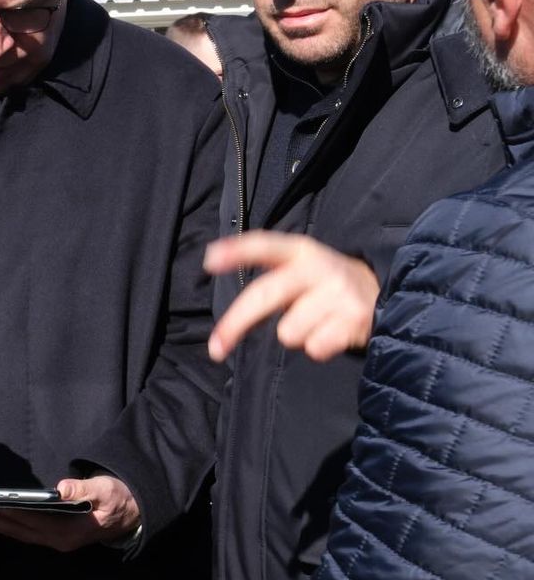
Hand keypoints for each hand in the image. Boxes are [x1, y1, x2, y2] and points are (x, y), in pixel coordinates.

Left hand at [0, 476, 140, 552]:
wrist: (132, 514)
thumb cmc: (119, 500)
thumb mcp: (106, 491)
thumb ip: (83, 490)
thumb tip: (62, 489)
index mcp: (68, 533)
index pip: (29, 522)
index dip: (6, 513)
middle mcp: (58, 540)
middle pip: (17, 530)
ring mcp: (55, 540)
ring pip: (18, 533)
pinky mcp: (54, 535)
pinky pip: (24, 531)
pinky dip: (7, 523)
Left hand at [204, 231, 378, 362]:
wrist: (384, 294)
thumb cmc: (326, 285)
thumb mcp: (302, 267)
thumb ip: (269, 280)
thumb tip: (227, 308)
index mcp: (300, 251)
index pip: (264, 245)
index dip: (236, 251)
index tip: (210, 260)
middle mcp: (318, 267)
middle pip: (265, 295)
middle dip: (235, 325)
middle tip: (216, 349)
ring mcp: (338, 292)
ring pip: (288, 332)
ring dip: (296, 335)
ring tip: (316, 322)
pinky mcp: (353, 319)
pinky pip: (314, 347)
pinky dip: (318, 347)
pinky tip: (332, 332)